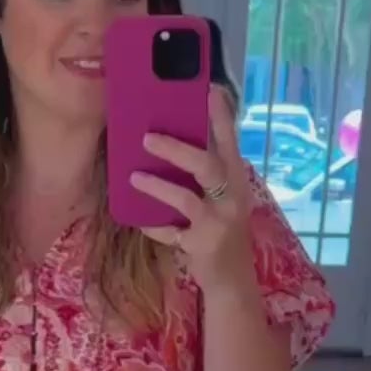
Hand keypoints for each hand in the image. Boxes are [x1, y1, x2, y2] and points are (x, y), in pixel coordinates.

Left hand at [131, 86, 254, 293]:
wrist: (232, 280)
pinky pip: (171, 232)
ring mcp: (218, 223)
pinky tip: (139, 220)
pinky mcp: (202, 246)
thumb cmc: (221, 230)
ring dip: (158, 186)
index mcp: (236, 180)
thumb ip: (206, 175)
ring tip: (134, 176)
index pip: (230, 142)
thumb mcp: (221, 199)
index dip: (221, 117)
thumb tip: (170, 143)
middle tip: (147, 136)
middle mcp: (232, 198)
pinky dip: (154, 226)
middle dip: (177, 149)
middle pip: (207, 166)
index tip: (210, 89)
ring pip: (186, 199)